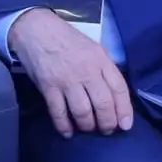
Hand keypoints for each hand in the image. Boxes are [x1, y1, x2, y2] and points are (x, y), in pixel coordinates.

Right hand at [9, 9, 132, 137]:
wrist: (36, 29)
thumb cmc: (66, 39)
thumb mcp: (93, 48)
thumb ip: (104, 69)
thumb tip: (113, 95)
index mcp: (101, 60)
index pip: (119, 88)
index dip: (124, 110)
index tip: (125, 125)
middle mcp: (87, 71)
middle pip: (103, 104)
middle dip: (107, 123)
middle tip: (106, 130)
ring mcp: (67, 80)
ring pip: (83, 112)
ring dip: (87, 126)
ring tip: (88, 129)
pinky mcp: (49, 87)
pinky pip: (59, 113)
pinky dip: (64, 126)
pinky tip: (68, 132)